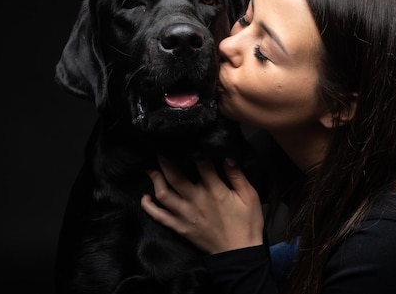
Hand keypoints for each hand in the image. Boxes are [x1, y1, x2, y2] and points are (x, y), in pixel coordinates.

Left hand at [141, 155, 264, 254]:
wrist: (239, 253)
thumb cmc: (247, 223)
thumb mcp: (250, 197)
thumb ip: (237, 176)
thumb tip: (227, 157)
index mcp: (215, 191)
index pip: (200, 164)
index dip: (193, 150)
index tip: (187, 141)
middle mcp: (196, 200)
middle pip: (175, 176)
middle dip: (165, 161)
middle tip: (160, 150)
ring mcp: (186, 215)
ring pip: (164, 194)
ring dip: (155, 179)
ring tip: (151, 169)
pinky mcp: (180, 227)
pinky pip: (160, 216)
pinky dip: (149, 207)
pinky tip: (145, 198)